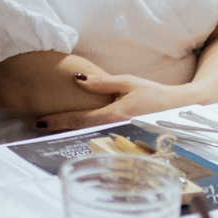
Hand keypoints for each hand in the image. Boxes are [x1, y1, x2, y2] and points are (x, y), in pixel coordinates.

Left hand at [35, 73, 195, 131]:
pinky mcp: (122, 136)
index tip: (39, 122)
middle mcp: (115, 129)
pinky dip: (84, 132)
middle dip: (59, 129)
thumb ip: (102, 83)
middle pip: (80, 131)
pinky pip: (98, 136)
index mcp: (115, 115)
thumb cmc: (154, 94)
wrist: (178, 110)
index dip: (58, 121)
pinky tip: (73, 130)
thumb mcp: (127, 82)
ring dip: (70, 132)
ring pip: (88, 136)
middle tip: (38, 126)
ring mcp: (119, 136)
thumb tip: (77, 80)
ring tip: (50, 128)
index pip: (80, 120)